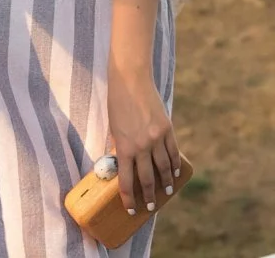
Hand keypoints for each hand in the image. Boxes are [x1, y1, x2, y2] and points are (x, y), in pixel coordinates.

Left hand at [106, 72, 180, 213]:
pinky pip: (173, 152)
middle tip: (150, 205)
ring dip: (165, 183)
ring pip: (163, 168)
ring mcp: (157, 138)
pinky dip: (174, 164)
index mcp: (125, 146)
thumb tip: (126, 163)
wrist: (130, 80)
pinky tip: (174, 173)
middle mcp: (142, 145)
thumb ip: (122, 145)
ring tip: (165, 192)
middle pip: (147, 178)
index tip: (130, 208)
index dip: (128, 197)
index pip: (126, 180)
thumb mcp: (114, 127)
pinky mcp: (167, 129)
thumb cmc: (117, 102)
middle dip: (148, 195)